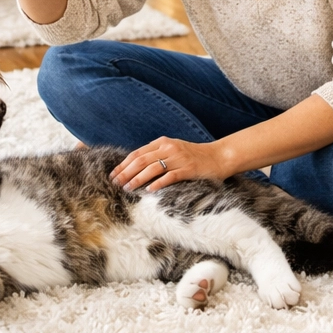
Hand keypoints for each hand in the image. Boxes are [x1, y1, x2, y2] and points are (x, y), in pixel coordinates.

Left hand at [111, 137, 230, 192]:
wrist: (219, 157)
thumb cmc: (193, 156)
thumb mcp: (173, 150)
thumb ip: (156, 155)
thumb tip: (135, 167)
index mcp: (162, 142)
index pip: (137, 153)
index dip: (123, 164)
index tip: (113, 174)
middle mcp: (169, 148)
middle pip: (141, 160)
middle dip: (126, 172)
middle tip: (115, 183)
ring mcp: (179, 158)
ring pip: (152, 168)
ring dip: (137, 179)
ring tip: (128, 188)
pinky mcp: (188, 169)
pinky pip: (170, 176)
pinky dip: (158, 183)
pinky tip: (149, 190)